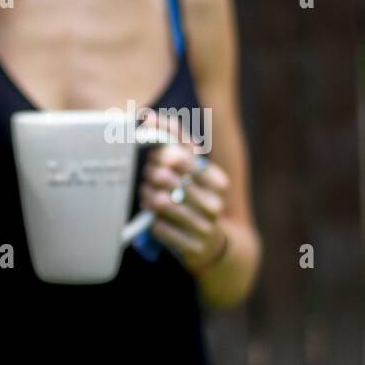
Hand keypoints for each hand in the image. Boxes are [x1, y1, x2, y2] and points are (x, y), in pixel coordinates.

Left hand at [137, 109, 229, 272]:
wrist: (210, 246)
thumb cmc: (194, 200)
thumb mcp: (192, 172)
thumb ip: (174, 141)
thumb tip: (147, 117)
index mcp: (217, 182)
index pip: (182, 157)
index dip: (161, 154)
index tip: (155, 157)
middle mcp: (214, 204)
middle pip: (167, 177)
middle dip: (150, 174)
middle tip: (148, 176)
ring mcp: (204, 228)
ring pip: (161, 202)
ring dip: (148, 196)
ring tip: (147, 195)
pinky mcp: (192, 248)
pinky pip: (159, 227)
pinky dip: (151, 221)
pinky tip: (153, 217)